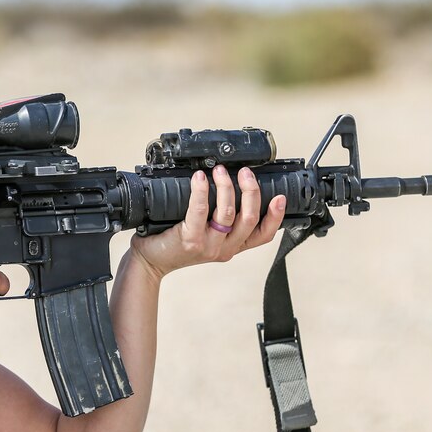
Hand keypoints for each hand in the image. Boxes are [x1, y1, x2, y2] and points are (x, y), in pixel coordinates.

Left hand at [131, 165, 286, 278]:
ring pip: (227, 213)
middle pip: (249, 218)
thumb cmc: (176, 244)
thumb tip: (231, 183)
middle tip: (245, 172)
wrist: (151, 261)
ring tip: (220, 170)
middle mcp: (224, 248)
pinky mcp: (190, 240)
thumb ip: (221, 218)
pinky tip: (200, 178)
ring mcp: (208, 245)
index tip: (280, 197)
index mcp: (232, 246)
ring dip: (226, 187)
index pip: (263, 235)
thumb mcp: (207, 235)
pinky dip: (201, 191)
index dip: (276, 216)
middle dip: (250, 191)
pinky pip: (200, 210)